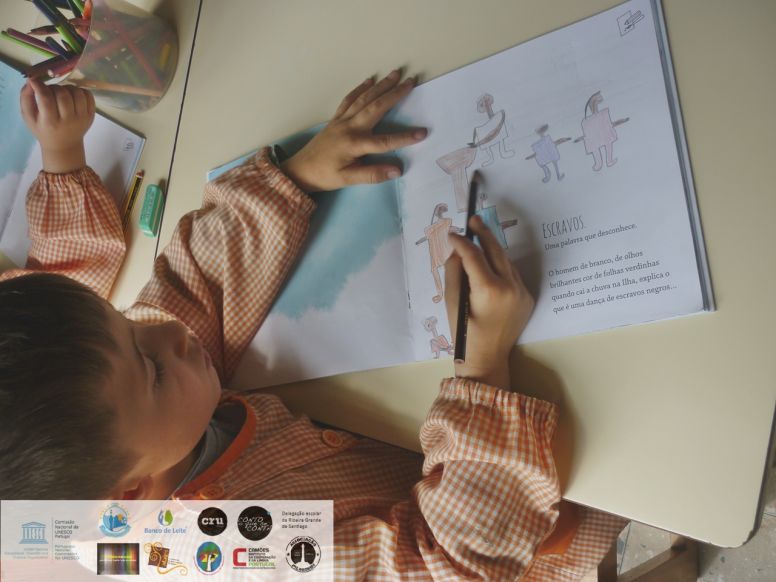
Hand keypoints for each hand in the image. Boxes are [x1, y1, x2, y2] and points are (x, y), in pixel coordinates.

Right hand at [20, 79, 95, 172]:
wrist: (64, 145)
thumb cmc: (44, 129)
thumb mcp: (29, 117)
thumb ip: (26, 98)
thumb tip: (31, 81)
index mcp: (50, 122)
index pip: (46, 99)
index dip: (39, 86)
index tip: (35, 81)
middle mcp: (68, 121)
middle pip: (63, 95)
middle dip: (53, 87)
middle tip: (49, 90)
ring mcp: (82, 118)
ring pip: (77, 93)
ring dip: (67, 87)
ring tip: (61, 93)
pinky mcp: (91, 116)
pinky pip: (88, 95)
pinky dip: (80, 90)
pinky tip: (72, 95)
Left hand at [280, 70, 426, 191]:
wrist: (300, 170)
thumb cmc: (324, 176)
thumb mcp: (348, 180)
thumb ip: (373, 175)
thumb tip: (397, 171)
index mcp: (354, 144)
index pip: (384, 142)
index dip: (404, 138)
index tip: (423, 133)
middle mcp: (349, 128)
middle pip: (376, 107)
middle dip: (395, 94)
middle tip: (411, 81)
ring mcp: (342, 120)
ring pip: (364, 99)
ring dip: (381, 85)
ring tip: (396, 74)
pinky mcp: (336, 118)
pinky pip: (350, 99)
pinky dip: (360, 89)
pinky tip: (370, 80)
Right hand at [444, 216, 533, 389]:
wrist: (488, 358)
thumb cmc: (464, 333)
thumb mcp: (453, 302)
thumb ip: (454, 272)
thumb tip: (457, 250)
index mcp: (489, 290)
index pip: (474, 256)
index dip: (462, 242)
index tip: (452, 234)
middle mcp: (510, 287)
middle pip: (496, 251)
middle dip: (484, 234)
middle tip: (473, 220)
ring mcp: (522, 292)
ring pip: (506, 262)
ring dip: (492, 250)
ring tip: (478, 239)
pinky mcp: (527, 298)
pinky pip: (512, 275)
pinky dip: (500, 267)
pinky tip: (489, 265)